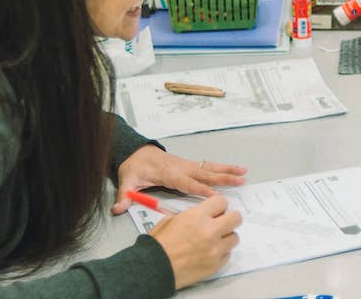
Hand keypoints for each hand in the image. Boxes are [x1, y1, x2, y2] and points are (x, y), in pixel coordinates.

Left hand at [111, 145, 246, 214]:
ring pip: (210, 167)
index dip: (201, 189)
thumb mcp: (126, 180)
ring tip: (244, 173)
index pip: (187, 183)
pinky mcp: (189, 165)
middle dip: (223, 177)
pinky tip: (234, 170)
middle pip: (205, 173)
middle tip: (240, 180)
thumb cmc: (134, 166)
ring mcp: (187, 165)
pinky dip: (223, 168)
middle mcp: (181, 168)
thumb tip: (117, 209)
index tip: (215, 197)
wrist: (136, 151)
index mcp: (169, 174)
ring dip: (227, 170)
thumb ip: (124, 196)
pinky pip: (208, 166)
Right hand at [149, 195, 241, 288]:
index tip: (216, 210)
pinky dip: (221, 252)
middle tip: (222, 222)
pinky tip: (209, 252)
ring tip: (214, 240)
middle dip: (230, 218)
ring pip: (234, 237)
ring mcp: (215, 249)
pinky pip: (227, 254)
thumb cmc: (160, 243)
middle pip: (236, 218)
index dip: (218, 205)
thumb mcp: (171, 219)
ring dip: (226, 237)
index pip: (222, 202)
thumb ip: (193, 215)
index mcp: (198, 216)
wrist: (155, 268)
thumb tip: (206, 214)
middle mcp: (210, 231)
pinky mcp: (216, 265)